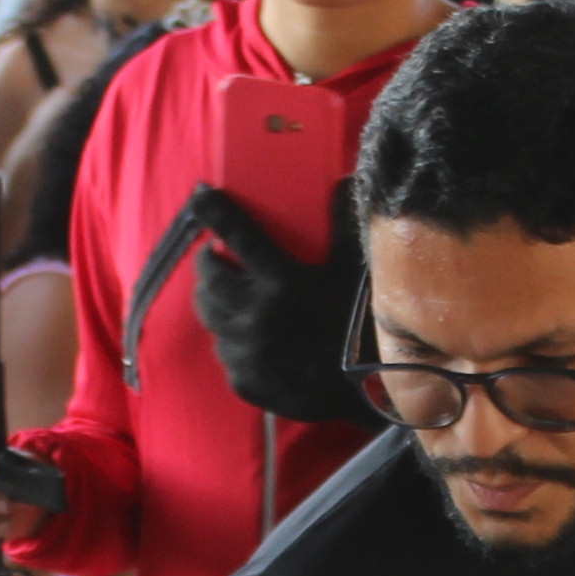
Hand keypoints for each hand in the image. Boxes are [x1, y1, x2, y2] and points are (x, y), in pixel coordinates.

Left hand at [182, 184, 378, 428]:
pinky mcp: (246, 381)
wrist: (373, 393)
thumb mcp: (358, 271)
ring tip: (224, 295)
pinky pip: (224, 354)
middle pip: (210, 280)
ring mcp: (247, 351)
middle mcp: (256, 315)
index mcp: (282, 282)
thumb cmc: (369, 326)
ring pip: (210, 317)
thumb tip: (343, 182)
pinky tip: (244, 335)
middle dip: (208, 263)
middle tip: (215, 256)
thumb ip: (345, 225)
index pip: (238, 234)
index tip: (200, 194)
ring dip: (213, 301)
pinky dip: (229, 340)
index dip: (216, 212)